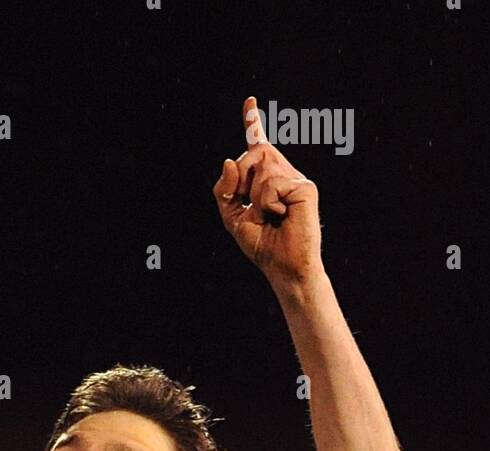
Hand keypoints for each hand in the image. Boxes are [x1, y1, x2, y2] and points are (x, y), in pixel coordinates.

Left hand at [213, 96, 322, 290]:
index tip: (249, 101)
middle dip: (242, 179)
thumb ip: (225, 190)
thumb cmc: (263, 245)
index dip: (253, 122)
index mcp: (268, 179)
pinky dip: (267, 204)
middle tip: (254, 208)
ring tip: (272, 217)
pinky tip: (282, 216)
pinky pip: (271, 184)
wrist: (284, 267)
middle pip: (253, 153)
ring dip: (255, 198)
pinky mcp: (305, 187)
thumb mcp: (232, 217)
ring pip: (261, 168)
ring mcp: (296, 178)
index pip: (259, 146)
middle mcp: (284, 173)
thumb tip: (229, 160)